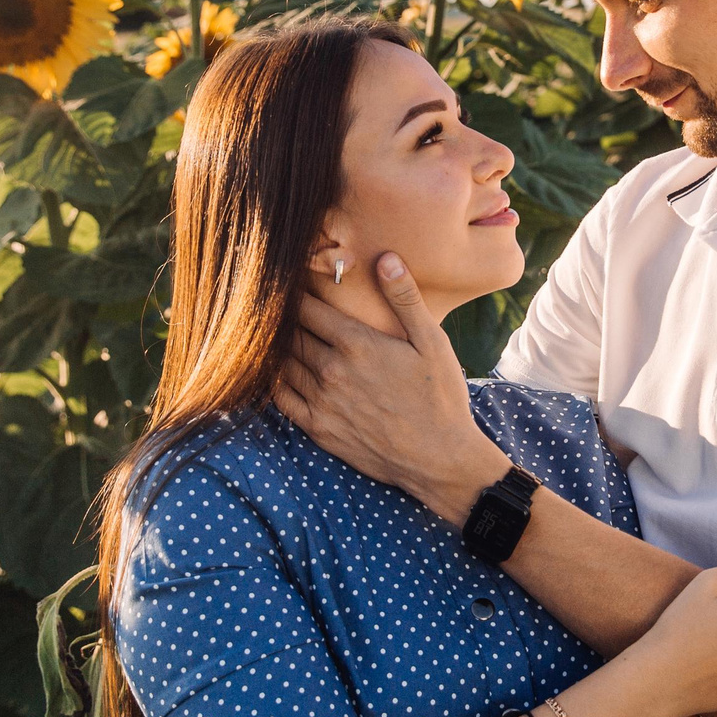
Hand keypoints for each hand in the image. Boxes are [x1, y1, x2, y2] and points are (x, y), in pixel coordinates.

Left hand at [277, 253, 505, 520]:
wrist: (439, 459)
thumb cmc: (440, 397)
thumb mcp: (432, 342)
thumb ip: (405, 298)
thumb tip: (385, 257)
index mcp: (357, 344)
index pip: (309, 307)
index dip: (298, 291)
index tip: (293, 280)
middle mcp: (331, 371)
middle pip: (293, 333)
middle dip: (287, 316)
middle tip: (279, 302)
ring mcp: (321, 402)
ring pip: (284, 363)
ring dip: (280, 345)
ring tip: (278, 331)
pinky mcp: (318, 429)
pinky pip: (282, 398)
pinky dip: (275, 379)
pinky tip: (279, 369)